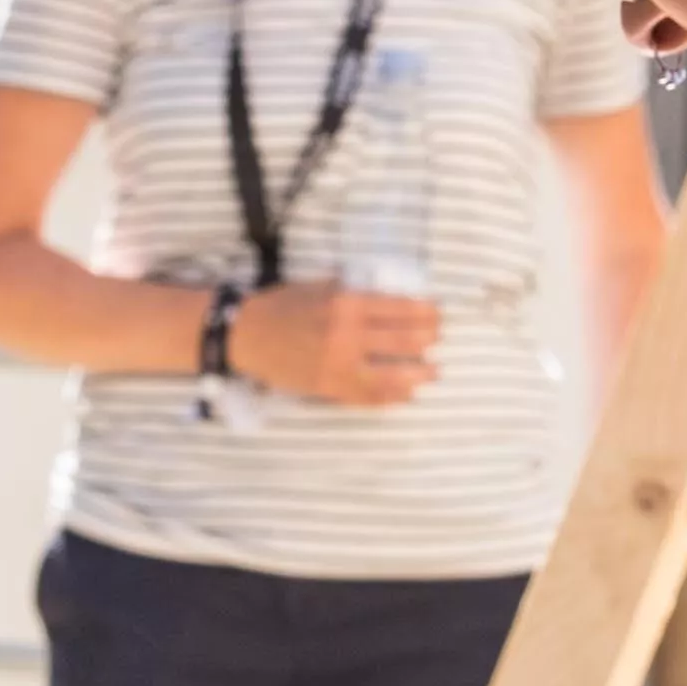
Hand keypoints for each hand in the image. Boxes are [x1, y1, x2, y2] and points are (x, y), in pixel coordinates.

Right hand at [230, 281, 441, 406]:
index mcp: (346, 304)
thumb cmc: (282, 306)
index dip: (426, 313)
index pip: (400, 309)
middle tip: (439, 340)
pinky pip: (367, 397)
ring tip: (433, 373)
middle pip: (403, 340)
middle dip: (428, 340)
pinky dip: (390, 398)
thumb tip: (384, 297)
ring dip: (418, 374)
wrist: (246, 336)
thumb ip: (352, 291)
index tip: (439, 314)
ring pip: (391, 374)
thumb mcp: (319, 286)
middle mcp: (347, 336)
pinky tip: (406, 397)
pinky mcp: (328, 388)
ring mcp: (338, 366)